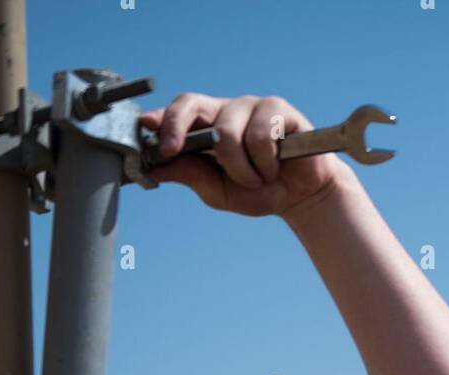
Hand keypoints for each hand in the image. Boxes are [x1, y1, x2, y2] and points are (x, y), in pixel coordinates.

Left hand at [138, 93, 354, 218]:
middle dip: (176, 126)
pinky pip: (259, 136)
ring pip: (227, 133)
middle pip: (190, 103)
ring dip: (241, 169)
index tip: (146, 134)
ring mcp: (251, 106)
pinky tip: (275, 168)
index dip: (160, 120)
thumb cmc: (259, 192)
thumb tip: (158, 169)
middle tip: (172, 150)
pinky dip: (264, 163)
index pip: (179, 113)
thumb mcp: (219, 192)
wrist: (302, 196)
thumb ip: (192, 177)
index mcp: (208, 127)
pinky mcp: (278, 109)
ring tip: (258, 180)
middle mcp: (226, 111)